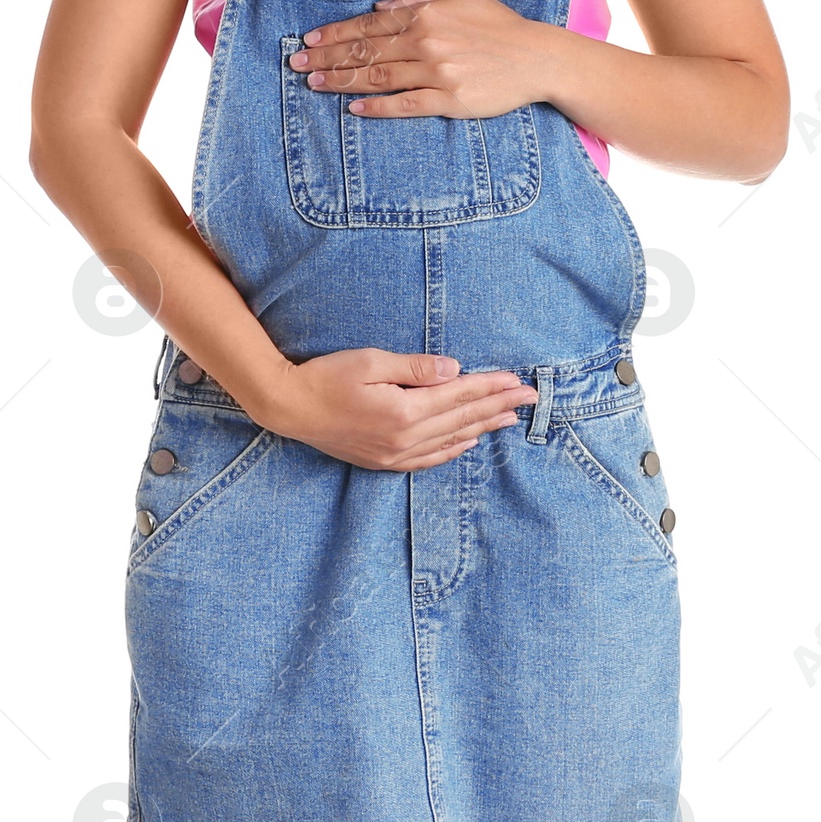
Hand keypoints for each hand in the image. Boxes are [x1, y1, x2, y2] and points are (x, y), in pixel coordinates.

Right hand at [253, 348, 537, 470]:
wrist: (289, 408)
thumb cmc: (326, 376)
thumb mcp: (371, 361)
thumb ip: (415, 368)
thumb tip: (455, 370)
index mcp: (404, 411)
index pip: (460, 396)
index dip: (490, 387)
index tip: (517, 380)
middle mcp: (405, 438)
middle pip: (463, 419)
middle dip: (499, 406)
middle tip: (531, 398)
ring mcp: (395, 453)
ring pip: (451, 440)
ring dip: (483, 428)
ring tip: (510, 419)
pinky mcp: (384, 460)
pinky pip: (429, 458)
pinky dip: (454, 449)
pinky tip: (469, 442)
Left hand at [287, 0, 557, 118]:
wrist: (538, 58)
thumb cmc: (500, 26)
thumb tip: (381, 4)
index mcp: (426, 15)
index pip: (370, 24)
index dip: (337, 33)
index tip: (310, 41)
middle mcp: (427, 42)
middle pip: (366, 51)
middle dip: (327, 58)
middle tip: (297, 65)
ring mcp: (437, 72)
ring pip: (378, 77)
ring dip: (342, 81)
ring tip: (315, 84)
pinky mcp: (449, 100)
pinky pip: (405, 104)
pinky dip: (378, 107)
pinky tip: (355, 108)